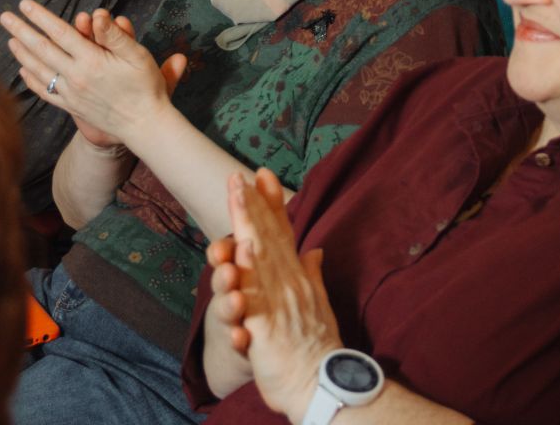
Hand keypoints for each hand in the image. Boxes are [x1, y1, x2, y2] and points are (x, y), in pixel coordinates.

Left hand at [0, 0, 186, 146]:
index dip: (40, 17)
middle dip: (21, 31)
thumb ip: (114, 35)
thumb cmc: (145, 87)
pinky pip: (46, 92)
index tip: (24, 4)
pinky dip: (31, 80)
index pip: (60, 33)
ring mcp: (71, 94)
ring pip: (39, 70)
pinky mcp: (71, 107)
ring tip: (9, 40)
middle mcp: (76, 77)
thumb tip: (96, 14)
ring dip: (22, 53)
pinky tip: (23, 70)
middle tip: (4, 17)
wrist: (144, 125)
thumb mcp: (137, 55)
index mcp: (92, 60)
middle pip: (42, 50)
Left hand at [212, 170, 344, 423]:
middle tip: (238, 174)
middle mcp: (289, 282)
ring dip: (247, 224)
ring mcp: (278, 301)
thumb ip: (312, 274)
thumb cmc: (316, 347)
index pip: (283, 233)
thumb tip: (314, 250)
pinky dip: (247, 273)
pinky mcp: (267, 325)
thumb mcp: (317, 304)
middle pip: (268, 236)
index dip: (272, 204)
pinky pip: (254, 296)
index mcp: (297, 277)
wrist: (323, 384)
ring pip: (259, 257)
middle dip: (252, 204)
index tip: (262, 174)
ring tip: (237, 196)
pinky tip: (240, 252)